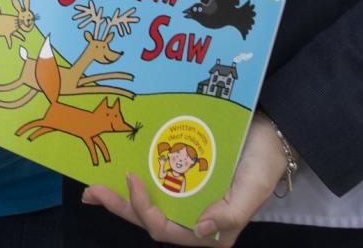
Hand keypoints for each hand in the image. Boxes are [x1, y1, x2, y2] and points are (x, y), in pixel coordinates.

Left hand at [82, 111, 289, 246]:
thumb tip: (200, 228)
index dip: (144, 209)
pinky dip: (132, 183)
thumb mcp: (253, 187)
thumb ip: (232, 213)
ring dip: (120, 198)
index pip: (167, 229)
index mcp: (211, 230)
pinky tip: (112, 173)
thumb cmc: (264, 161)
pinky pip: (154, 185)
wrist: (270, 132)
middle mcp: (195, 218)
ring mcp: (187, 199)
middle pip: (150, 219)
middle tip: (92, 191)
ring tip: (92, 188)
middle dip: (120, 207)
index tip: (132, 179)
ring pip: (147, 204)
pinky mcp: (182, 180)